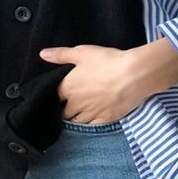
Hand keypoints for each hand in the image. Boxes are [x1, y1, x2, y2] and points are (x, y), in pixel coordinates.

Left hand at [39, 38, 177, 124]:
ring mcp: (90, 113)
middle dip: (65, 108)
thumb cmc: (108, 61)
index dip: (57, 95)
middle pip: (63, 112)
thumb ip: (61, 54)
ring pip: (76, 121)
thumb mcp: (82, 52)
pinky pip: (91, 126)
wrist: (134, 75)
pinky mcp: (105, 120)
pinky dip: (90, 121)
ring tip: (81, 110)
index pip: (53, 97)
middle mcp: (75, 104)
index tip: (61, 93)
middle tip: (71, 102)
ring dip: (76, 117)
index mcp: (67, 87)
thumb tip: (43, 54)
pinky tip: (94, 116)